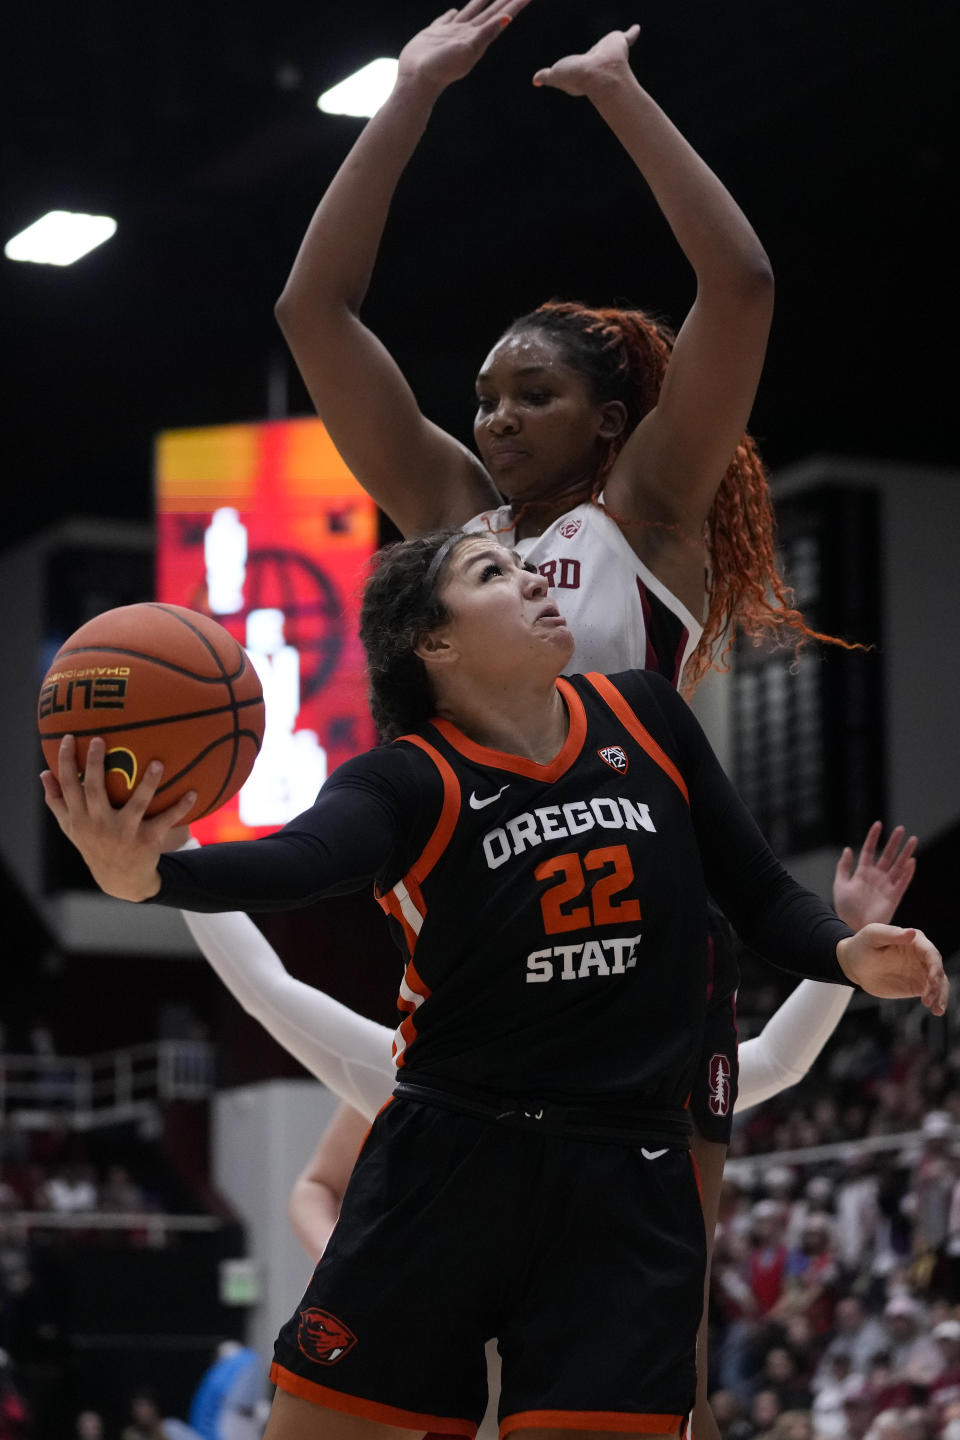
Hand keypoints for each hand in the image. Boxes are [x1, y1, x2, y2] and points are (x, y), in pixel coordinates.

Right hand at [39, 735, 195, 900]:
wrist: (120, 879)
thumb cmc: (94, 844)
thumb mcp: (71, 828)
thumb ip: (57, 802)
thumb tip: (43, 774)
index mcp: (80, 818)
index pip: (68, 786)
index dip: (67, 762)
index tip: (71, 738)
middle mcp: (99, 824)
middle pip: (95, 790)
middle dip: (97, 764)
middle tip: (101, 739)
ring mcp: (124, 833)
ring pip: (136, 804)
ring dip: (148, 783)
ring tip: (158, 763)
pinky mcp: (147, 840)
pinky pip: (166, 820)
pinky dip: (181, 807)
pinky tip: (193, 792)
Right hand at [396, 0, 530, 96]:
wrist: (416, 80)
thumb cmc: (441, 68)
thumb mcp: (467, 49)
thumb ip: (486, 33)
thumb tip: (507, 19)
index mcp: (478, 39)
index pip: (501, 17)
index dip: (514, 5)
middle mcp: (468, 36)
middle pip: (490, 12)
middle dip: (504, 0)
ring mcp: (451, 35)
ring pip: (470, 12)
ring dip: (481, 2)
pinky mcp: (435, 34)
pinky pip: (447, 20)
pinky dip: (453, 15)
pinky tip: (455, 11)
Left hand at [533, 24, 639, 96]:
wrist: (598, 75)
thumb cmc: (576, 76)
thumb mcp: (555, 75)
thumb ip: (547, 76)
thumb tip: (536, 80)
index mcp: (582, 70)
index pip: (578, 65)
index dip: (575, 66)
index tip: (576, 66)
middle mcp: (596, 61)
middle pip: (594, 56)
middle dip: (596, 55)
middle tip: (596, 54)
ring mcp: (609, 53)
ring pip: (611, 45)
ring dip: (616, 42)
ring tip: (618, 38)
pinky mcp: (620, 42)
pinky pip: (628, 36)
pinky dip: (632, 32)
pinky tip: (636, 28)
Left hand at [833, 821, 917, 928]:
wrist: (853, 926)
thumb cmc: (845, 908)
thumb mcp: (840, 885)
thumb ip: (844, 867)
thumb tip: (848, 849)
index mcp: (863, 872)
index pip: (869, 850)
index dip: (873, 837)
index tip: (878, 824)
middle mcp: (876, 876)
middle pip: (887, 855)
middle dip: (894, 842)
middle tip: (901, 829)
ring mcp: (886, 885)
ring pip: (898, 866)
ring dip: (905, 853)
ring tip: (913, 840)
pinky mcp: (894, 896)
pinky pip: (903, 882)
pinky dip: (908, 872)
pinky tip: (912, 862)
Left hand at [836, 923, 947, 1016]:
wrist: (853, 964)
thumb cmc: (863, 944)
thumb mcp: (873, 935)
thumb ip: (892, 934)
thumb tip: (912, 933)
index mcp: (915, 940)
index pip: (931, 954)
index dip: (934, 967)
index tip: (932, 981)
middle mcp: (921, 956)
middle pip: (938, 970)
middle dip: (937, 985)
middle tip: (928, 998)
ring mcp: (920, 971)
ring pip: (940, 983)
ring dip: (940, 996)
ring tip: (934, 1008)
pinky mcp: (917, 986)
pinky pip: (932, 993)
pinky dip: (936, 1001)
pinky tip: (935, 1010)